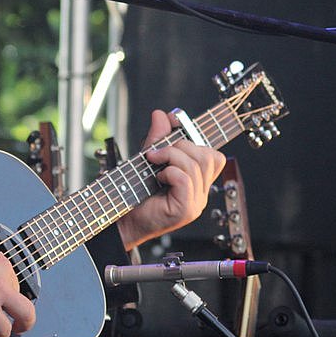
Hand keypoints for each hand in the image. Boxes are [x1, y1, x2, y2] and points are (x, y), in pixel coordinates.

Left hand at [117, 110, 225, 250]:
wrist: (122, 222)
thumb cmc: (134, 196)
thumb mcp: (147, 161)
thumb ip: (157, 138)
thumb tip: (162, 114)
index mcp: (197, 183)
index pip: (214, 156)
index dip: (195, 138)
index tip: (174, 127)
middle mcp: (201, 193)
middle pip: (208, 157)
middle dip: (181, 147)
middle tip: (156, 153)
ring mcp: (196, 203)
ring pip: (196, 165)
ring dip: (171, 156)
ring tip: (153, 163)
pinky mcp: (186, 209)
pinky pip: (184, 178)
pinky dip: (169, 171)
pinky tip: (157, 177)